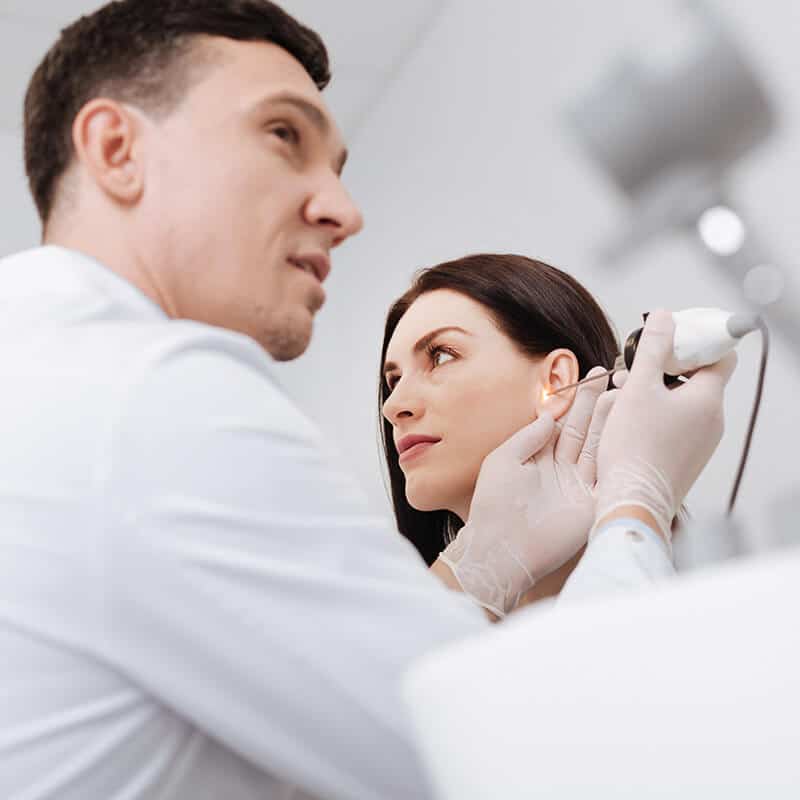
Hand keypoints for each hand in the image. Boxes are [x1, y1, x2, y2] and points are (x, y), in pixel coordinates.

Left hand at [437, 366, 616, 618]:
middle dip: (599, 404)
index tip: (591, 376)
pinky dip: (619, 455)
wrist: (501, 547)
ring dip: (611, 422)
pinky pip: (608, 475)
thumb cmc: (494, 505)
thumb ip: (528, 436)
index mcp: (539, 457)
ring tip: (624, 393)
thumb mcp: (503, 459)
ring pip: (599, 447)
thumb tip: (550, 415)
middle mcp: (562, 470)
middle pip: (585, 430)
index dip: (577, 400)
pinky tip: (629, 432)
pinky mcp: (592, 505)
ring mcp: (579, 486)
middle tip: (615, 377)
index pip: (563, 422)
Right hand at [594, 310, 736, 544]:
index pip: (721, 356)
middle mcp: (712, 421)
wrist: (632, 500)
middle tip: (637, 365)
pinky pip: (678, 423)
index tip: (670, 338)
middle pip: (698, 377)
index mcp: (708, 400)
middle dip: (666, 365)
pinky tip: (630, 417)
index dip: (696, 342)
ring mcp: (702, 442)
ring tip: (624, 393)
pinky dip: (657, 412)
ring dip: (657, 389)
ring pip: (684, 401)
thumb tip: (664, 317)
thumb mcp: (638, 388)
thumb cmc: (634, 449)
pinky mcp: (687, 456)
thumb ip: (652, 349)